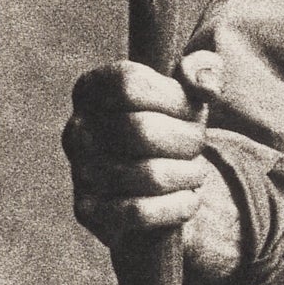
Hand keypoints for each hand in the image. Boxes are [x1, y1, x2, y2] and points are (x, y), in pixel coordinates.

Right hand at [62, 49, 243, 282]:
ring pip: (148, 175)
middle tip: (199, 147)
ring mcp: (79, 171)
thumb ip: (203, 71)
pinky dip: (177, 206)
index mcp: (93, 89)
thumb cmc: (176, 128)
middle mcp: (77, 129)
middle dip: (187, 141)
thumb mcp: (191, 92)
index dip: (174, 98)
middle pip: (140, 131)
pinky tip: (189, 198)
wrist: (162, 187)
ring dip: (188, 175)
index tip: (193, 109)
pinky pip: (139, 212)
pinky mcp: (89, 212)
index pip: (130, 84)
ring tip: (194, 172)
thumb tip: (206, 87)